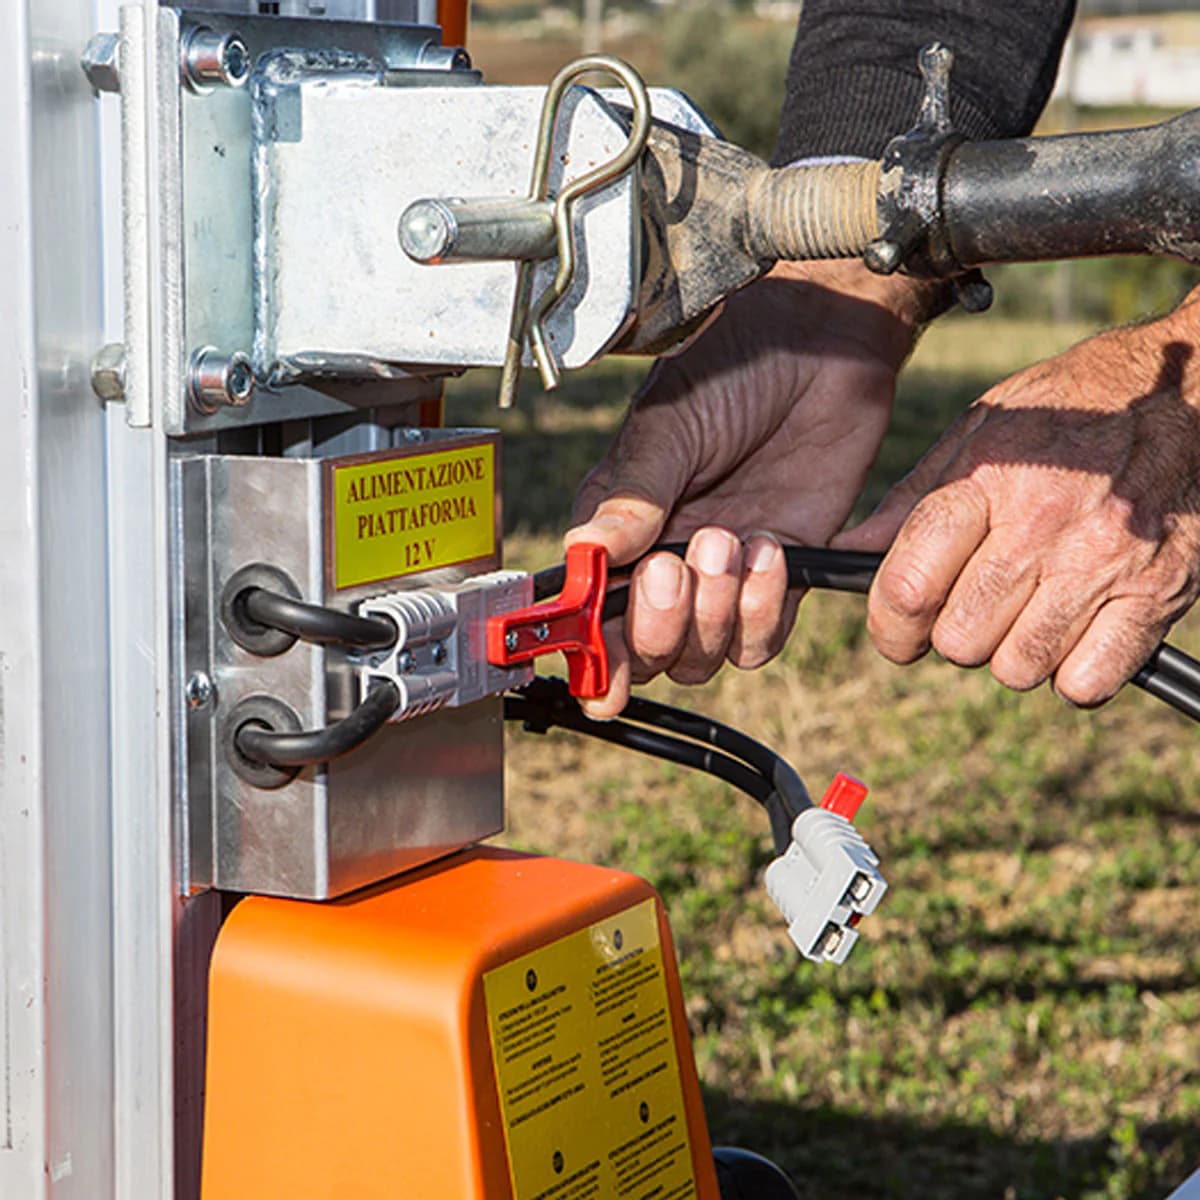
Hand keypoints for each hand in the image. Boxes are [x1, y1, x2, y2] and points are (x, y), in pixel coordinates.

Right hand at [567, 259, 940, 716]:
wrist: (823, 340)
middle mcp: (666, 559)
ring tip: (728, 540)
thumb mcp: (669, 424)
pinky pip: (763, 634)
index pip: (593, 614)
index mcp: (620, 528)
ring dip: (714, 616)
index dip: (593, 652)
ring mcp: (724, 572)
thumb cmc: (733, 364)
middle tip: (671, 569)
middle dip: (659, 629)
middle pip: (649, 651)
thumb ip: (632, 494)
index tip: (602, 670)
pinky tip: (769, 546)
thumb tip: (585, 552)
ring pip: (706, 655)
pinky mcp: (781, 571)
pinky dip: (764, 608)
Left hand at [834, 290, 1199, 704]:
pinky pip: (1087, 683)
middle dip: (955, 635)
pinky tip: (1075, 630)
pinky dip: (1074, 673)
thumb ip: (912, 497)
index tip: (897, 628)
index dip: (889, 625)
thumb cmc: (1070, 413)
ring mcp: (1103, 565)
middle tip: (978, 605)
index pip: (908, 586)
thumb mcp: (979, 430)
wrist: (1186, 396)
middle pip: (959, 641)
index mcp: (987, 483)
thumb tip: (850, 550)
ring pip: (1017, 669)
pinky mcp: (1157, 595)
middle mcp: (1042, 528)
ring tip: (1031, 608)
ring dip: (1013, 654)